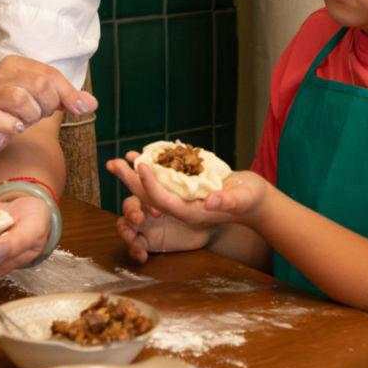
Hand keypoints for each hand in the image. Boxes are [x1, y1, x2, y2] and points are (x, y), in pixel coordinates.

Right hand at [0, 55, 95, 153]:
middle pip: (40, 86)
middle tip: (39, 113)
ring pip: (23, 101)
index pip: (51, 74)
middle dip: (47, 105)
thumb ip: (67, 98)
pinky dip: (17, 127)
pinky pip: (8, 122)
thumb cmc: (15, 108)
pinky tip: (14, 127)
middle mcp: (2, 74)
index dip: (68, 93)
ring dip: (32, 116)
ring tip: (25, 120)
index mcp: (18, 64)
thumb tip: (91, 104)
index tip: (79, 109)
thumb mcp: (44, 98)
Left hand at [106, 155, 271, 260]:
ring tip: (121, 158)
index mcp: (191, 212)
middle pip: (150, 195)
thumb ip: (227, 201)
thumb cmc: (250, 200)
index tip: (142, 166)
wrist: (255, 201)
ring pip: (154, 186)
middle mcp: (182, 207)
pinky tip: (144, 155)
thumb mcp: (242, 199)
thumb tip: (212, 200)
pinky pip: (165, 178)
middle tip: (113, 164)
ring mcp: (183, 198)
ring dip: (136, 173)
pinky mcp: (187, 188)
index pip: (163, 200)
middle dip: (131, 180)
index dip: (150, 185)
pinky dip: (153, 167)